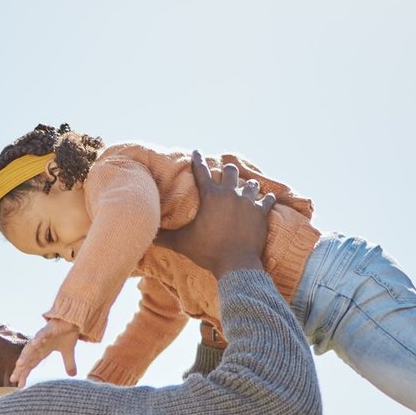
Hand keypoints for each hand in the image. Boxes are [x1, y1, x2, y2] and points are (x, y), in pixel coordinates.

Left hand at [10, 318, 80, 386]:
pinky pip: (42, 334)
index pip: (31, 365)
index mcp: (42, 351)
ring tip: (19, 365)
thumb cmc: (67, 333)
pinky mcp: (48, 329)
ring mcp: (42, 337)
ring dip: (25, 356)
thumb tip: (72, 375)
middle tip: (13, 379)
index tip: (19, 386)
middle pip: (28, 358)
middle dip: (20, 369)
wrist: (72, 319)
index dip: (25, 374)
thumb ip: (69, 364)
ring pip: (31, 347)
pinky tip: (34, 344)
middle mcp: (39, 345)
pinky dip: (38, 339)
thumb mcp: (68, 352)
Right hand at [154, 151, 275, 276]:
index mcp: (210, 196)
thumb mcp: (182, 243)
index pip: (201, 171)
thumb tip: (147, 237)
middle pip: (230, 171)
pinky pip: (267, 199)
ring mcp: (248, 202)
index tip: (197, 152)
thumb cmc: (207, 251)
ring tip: (248, 185)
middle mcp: (230, 194)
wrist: (236, 262)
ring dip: (248, 184)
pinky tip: (268, 197)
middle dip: (227, 169)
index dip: (197, 160)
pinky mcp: (261, 213)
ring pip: (251, 183)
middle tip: (226, 170)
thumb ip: (164, 238)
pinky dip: (267, 198)